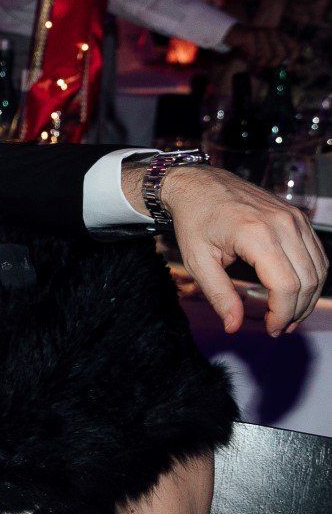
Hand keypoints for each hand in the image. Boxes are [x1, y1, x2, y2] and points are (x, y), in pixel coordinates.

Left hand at [161, 164, 326, 334]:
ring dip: (308, 297)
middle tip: (279, 327)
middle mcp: (283, 224)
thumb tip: (233, 326)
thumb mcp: (197, 260)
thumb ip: (218, 294)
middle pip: (307, 280)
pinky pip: (316, 253)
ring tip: (289, 316)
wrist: (199, 184)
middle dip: (296, 310)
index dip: (282, 313)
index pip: (286, 285)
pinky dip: (312, 277)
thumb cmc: (194, 220)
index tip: (270, 329)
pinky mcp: (298, 217)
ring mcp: (294, 218)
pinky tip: (296, 293)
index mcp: (256, 234)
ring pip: (318, 268)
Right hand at [222, 23, 297, 70]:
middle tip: (266, 67)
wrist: (233, 35)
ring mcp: (262, 33)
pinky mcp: (250, 35)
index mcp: (281, 36)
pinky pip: (254, 54)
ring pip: (267, 55)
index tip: (287, 69)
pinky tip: (248, 62)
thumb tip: (295, 69)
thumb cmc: (251, 47)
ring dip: (260, 64)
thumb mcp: (265, 55)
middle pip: (282, 54)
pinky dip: (250, 62)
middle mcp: (274, 32)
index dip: (293, 60)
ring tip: (255, 64)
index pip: (295, 48)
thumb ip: (279, 61)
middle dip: (273, 64)